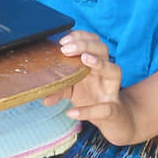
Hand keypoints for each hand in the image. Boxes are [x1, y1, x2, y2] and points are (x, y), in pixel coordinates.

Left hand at [44, 30, 137, 145]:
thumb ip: (58, 89)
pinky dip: (87, 111)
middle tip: (66, 49)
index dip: (80, 37)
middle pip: (103, 50)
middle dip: (86, 45)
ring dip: (99, 62)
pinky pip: (104, 109)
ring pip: (114, 70)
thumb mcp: (73, 90)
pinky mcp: (113, 110)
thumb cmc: (92, 98)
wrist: (113, 120)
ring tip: (84, 59)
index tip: (63, 41)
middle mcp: (106, 73)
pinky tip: (72, 112)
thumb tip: (43, 96)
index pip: (93, 42)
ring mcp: (112, 90)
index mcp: (95, 64)